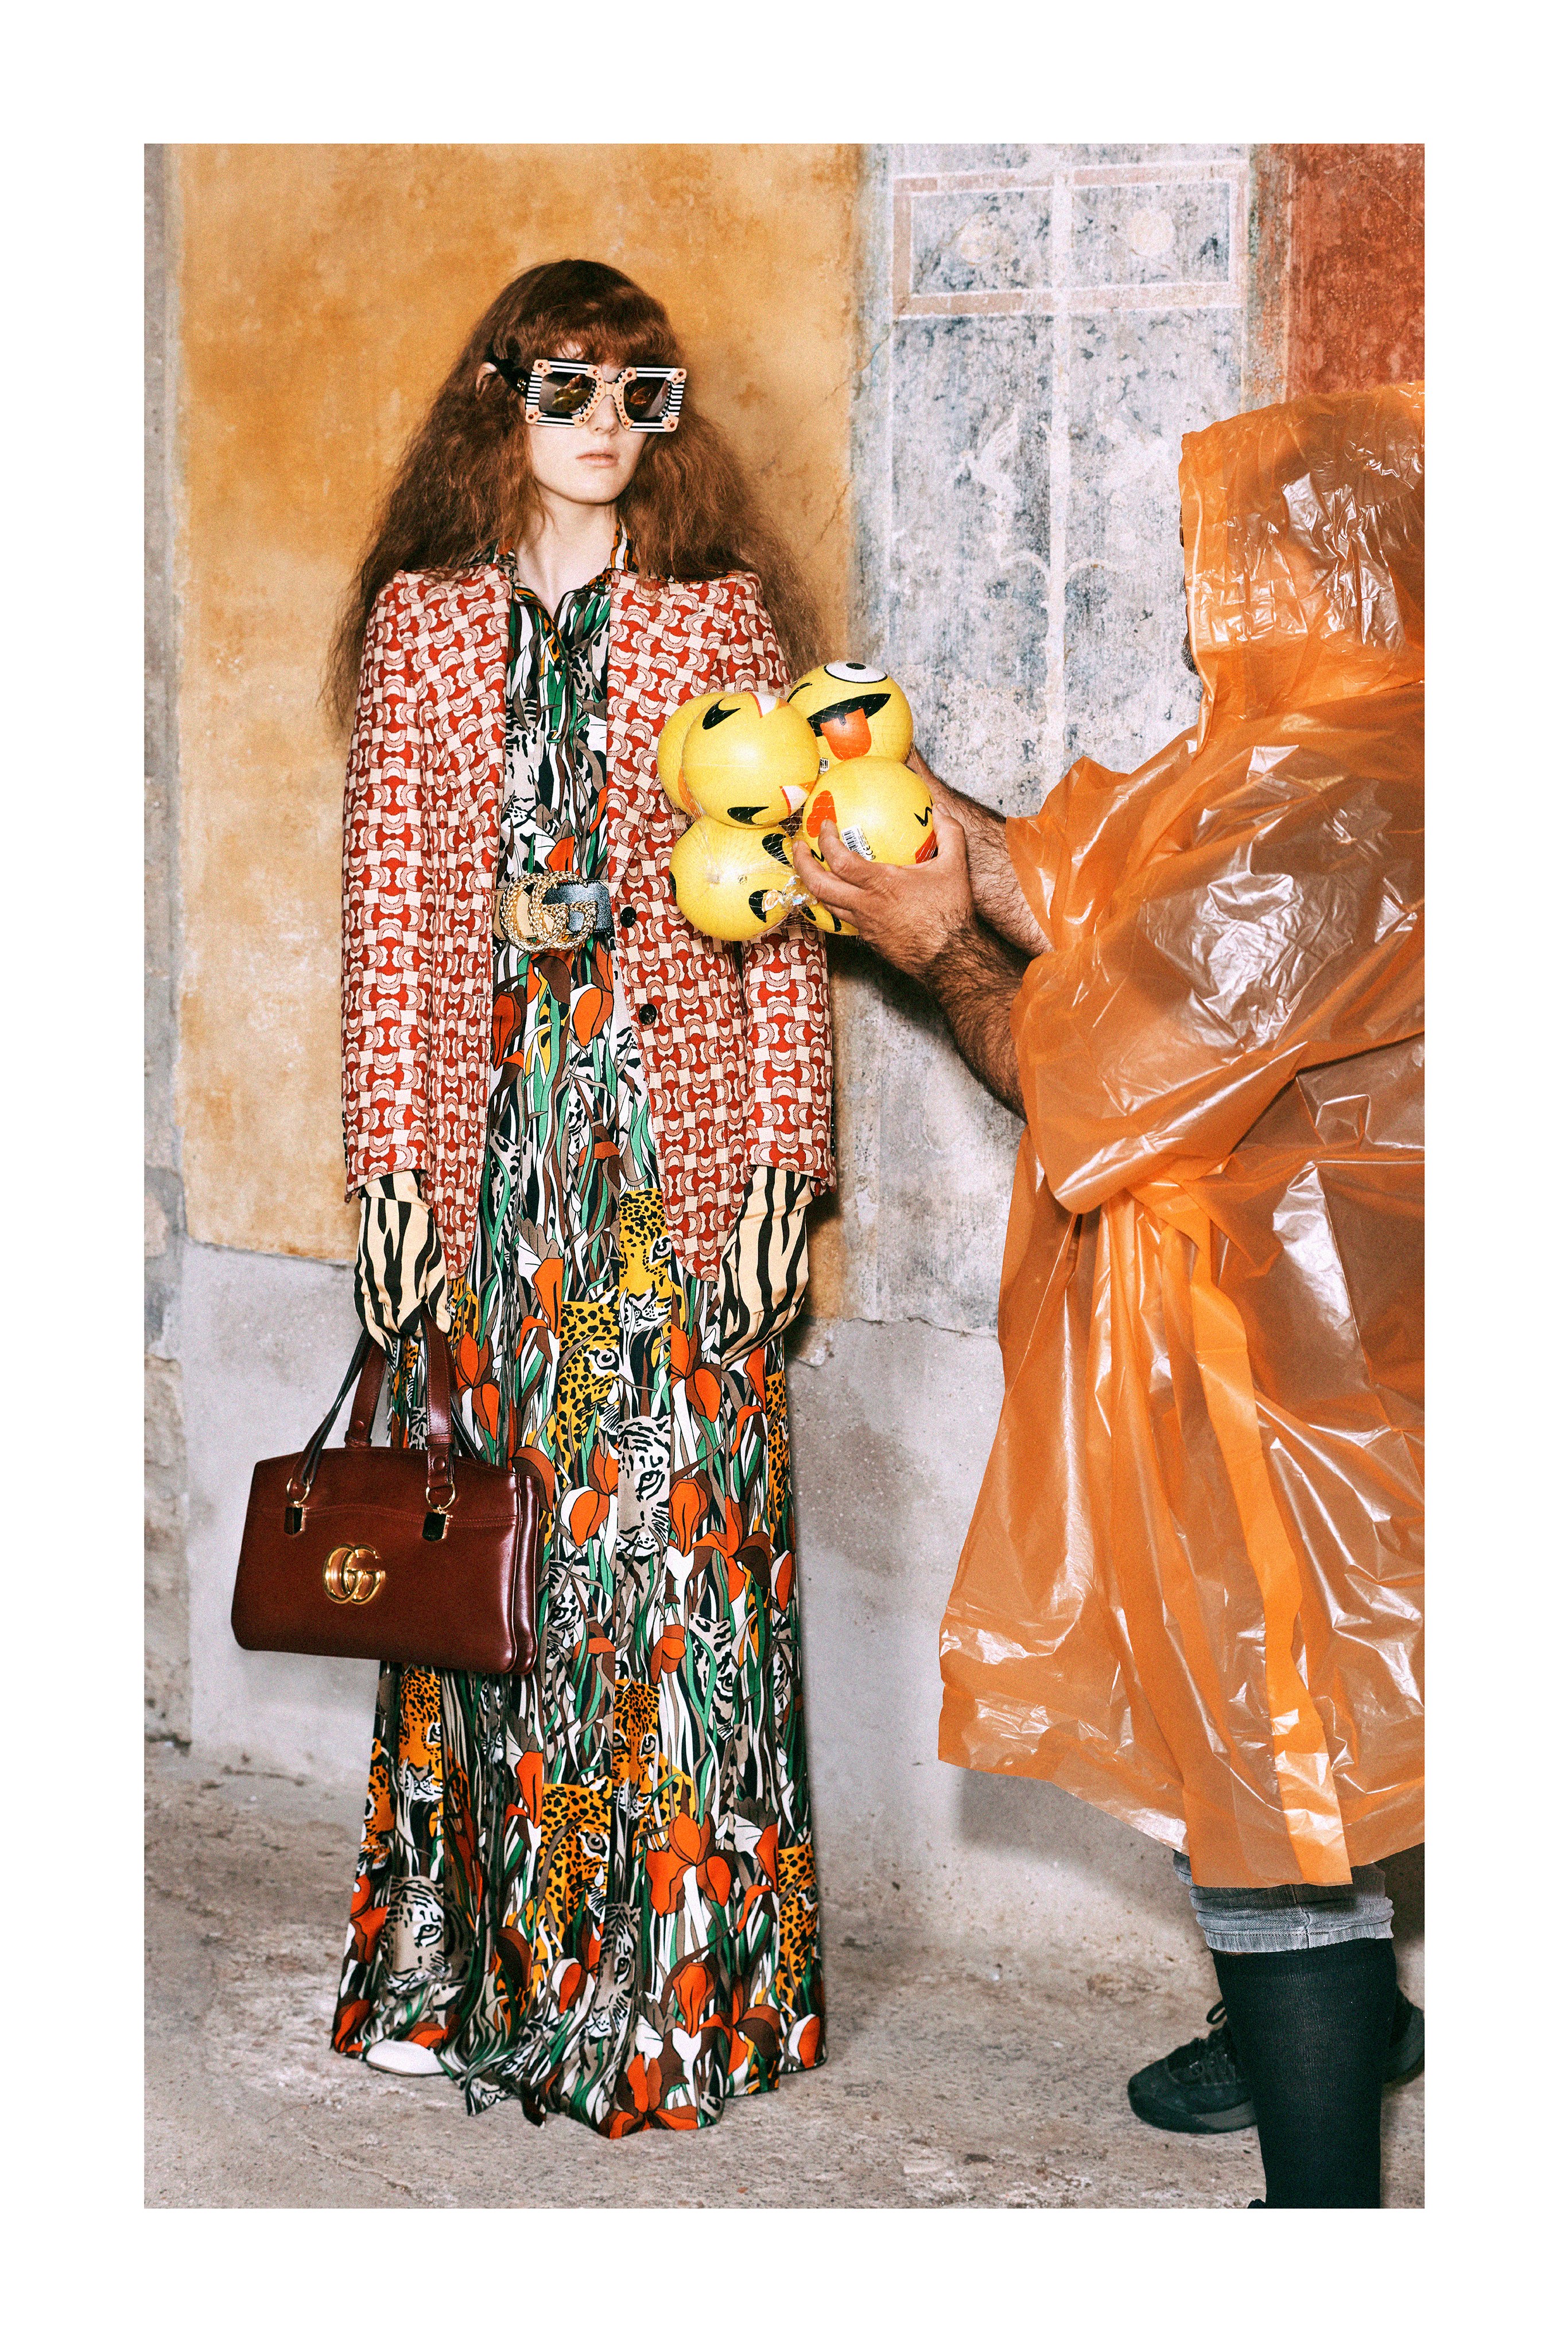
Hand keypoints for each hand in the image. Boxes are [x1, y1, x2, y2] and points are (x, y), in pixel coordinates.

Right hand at [354, 1172, 452, 1352]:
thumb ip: (437, 1295)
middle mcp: (380, 1286)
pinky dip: (367, 1320)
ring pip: (372, 1319)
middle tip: (414, 1342)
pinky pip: (360, 1305)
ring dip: (383, 1334)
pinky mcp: (359, 1275)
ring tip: (392, 1348)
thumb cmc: (418, 1229)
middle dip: (402, 1335)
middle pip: (390, 1324)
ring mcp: (366, 1281)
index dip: (417, 1333)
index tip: (425, 1337)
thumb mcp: (436, 1261)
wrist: (391, 1202)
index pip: (407, 1323)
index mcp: (403, 1284)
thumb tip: (442, 1324)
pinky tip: (375, 1328)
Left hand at [715, 1165, 811, 1366]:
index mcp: (752, 1293)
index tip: (721, 1355)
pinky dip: (778, 1326)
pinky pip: (790, 1313)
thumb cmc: (745, 1235)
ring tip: (748, 1349)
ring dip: (761, 1340)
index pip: (741, 1331)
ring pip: (777, 1326)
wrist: (775, 1212)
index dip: (731, 1346)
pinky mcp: (800, 1284)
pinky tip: (770, 1330)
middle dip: (743, 1348)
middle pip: (759, 1333)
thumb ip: (728, 1296)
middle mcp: (774, 1296)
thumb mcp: (728, 1267)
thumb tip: (724, 1321)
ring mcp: (790, 1291)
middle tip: (732, 1358)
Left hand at [791, 799, 975, 979]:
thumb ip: (949, 834)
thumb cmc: (951, 914)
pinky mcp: (868, 938)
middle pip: (819, 886)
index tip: (824, 826)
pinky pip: (843, 918)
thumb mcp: (955, 867)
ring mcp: (864, 925)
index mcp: (880, 885)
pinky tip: (841, 893)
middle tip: (798, 847)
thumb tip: (940, 810)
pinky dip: (835, 902)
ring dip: (814, 885)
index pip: (839, 860)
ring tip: (811, 869)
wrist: (949, 958)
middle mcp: (865, 906)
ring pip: (826, 905)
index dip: (825, 841)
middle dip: (802, 864)